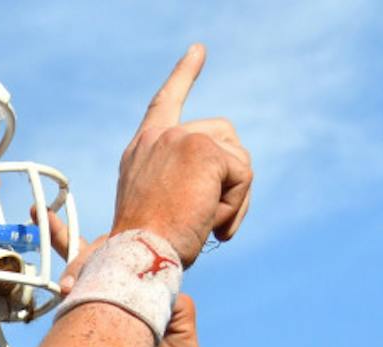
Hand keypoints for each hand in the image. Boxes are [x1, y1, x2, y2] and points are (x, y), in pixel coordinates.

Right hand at [110, 45, 252, 265]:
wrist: (139, 258)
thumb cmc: (145, 249)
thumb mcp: (157, 207)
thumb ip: (182, 180)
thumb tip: (231, 173)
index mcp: (142, 149)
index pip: (166, 102)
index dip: (184, 76)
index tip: (198, 51)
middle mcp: (159, 136)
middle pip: (224, 137)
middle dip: (231, 178)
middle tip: (212, 221)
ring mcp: (181, 138)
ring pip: (237, 158)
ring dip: (232, 197)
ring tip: (205, 225)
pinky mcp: (204, 150)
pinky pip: (243, 175)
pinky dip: (236, 206)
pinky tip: (212, 224)